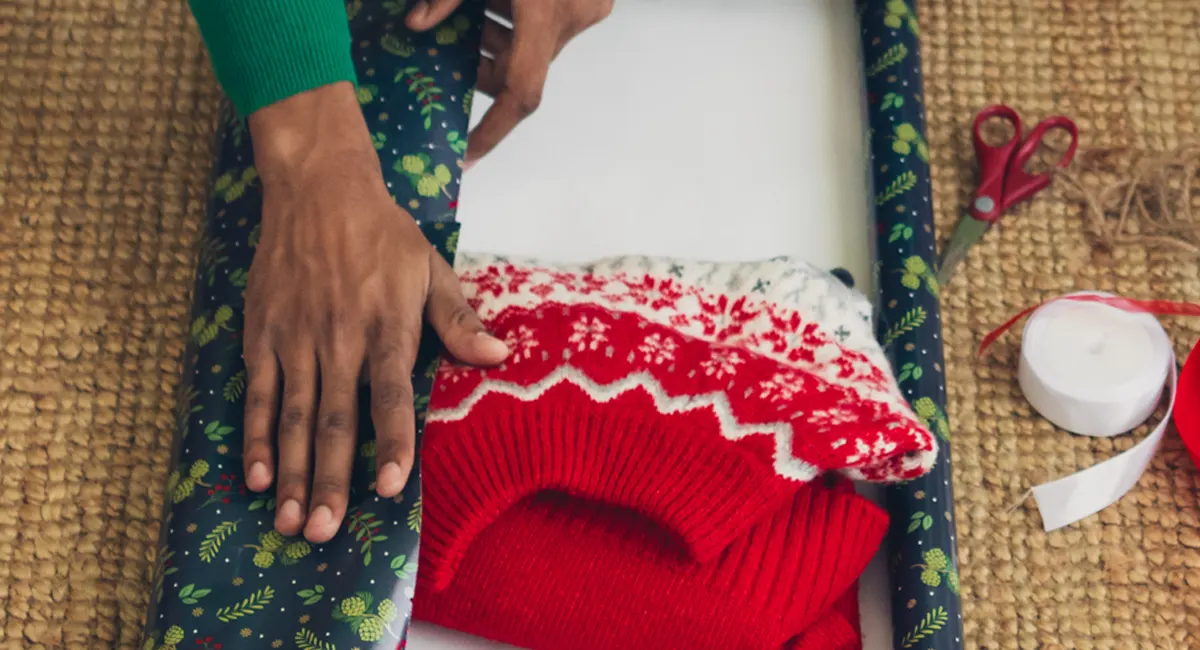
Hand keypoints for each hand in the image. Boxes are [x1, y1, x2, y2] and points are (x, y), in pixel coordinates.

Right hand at [242, 83, 509, 542]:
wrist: (317, 186)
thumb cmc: (383, 233)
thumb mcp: (430, 269)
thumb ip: (457, 319)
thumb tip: (499, 354)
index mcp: (386, 326)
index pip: (389, 395)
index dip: (391, 442)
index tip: (390, 487)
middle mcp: (339, 338)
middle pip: (333, 420)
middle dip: (327, 479)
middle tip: (323, 531)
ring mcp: (296, 337)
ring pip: (293, 416)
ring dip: (289, 471)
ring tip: (288, 521)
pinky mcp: (262, 332)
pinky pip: (257, 392)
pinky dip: (254, 434)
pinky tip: (254, 475)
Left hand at [408, 0, 612, 163]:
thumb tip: (414, 28)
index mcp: (544, 9)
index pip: (520, 93)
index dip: (492, 131)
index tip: (467, 154)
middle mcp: (573, 16)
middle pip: (521, 67)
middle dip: (484, 65)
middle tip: (452, 52)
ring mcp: (586, 8)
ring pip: (533, 46)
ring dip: (499, 39)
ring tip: (477, 12)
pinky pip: (547, 25)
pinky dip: (518, 20)